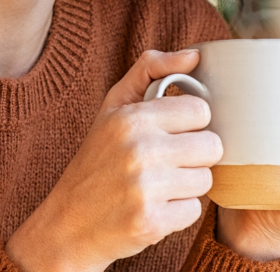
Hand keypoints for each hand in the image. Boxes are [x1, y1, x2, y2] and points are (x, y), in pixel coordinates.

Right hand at [5, 49, 222, 271]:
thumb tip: (194, 55)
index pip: (200, 111)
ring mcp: (146, 188)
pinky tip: (152, 208)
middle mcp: (139, 150)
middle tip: (166, 163)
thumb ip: (150, 70)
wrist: (68, 224)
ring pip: (205, 180)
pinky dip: (177, 212)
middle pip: (211, 146)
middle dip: (193, 156)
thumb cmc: (96, 161)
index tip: (170, 133)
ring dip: (186, 185)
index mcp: (131, 118)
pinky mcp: (152, 222)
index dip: (189, 124)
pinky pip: (194, 211)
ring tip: (157, 186)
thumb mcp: (113, 108)